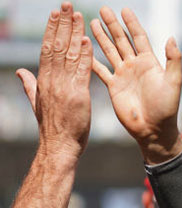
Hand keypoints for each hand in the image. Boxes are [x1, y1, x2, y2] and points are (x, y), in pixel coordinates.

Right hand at [16, 3, 92, 160]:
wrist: (59, 146)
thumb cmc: (52, 128)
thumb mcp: (38, 103)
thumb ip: (30, 86)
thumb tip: (20, 72)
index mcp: (44, 80)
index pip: (48, 49)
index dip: (52, 30)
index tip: (56, 14)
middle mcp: (53, 80)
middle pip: (57, 46)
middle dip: (62, 24)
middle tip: (67, 4)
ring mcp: (65, 87)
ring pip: (69, 54)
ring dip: (74, 33)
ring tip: (78, 14)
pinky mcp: (78, 96)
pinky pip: (82, 72)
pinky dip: (85, 55)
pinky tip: (88, 40)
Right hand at [90, 6, 181, 163]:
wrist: (154, 130)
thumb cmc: (167, 108)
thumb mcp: (173, 82)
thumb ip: (173, 60)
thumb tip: (171, 37)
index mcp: (150, 63)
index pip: (139, 37)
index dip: (131, 23)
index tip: (124, 9)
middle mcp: (135, 66)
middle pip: (122, 40)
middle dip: (113, 25)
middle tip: (103, 9)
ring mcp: (123, 75)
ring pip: (110, 51)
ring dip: (101, 37)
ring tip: (92, 22)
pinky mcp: (113, 87)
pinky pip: (100, 70)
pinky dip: (92, 59)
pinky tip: (83, 49)